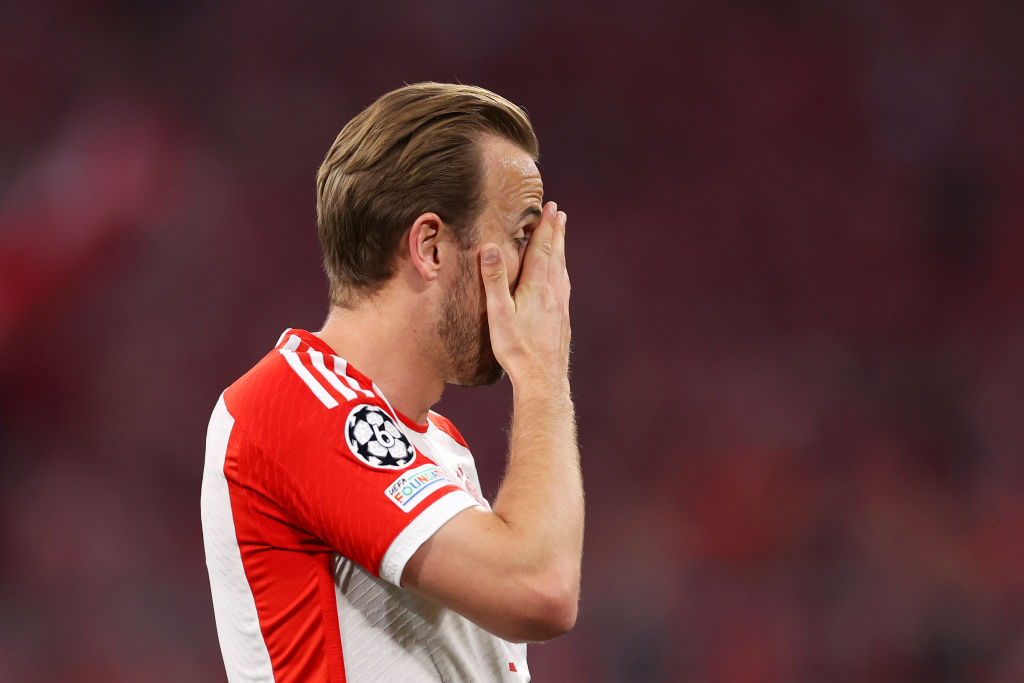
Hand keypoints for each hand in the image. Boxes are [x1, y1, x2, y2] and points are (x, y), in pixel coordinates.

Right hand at [480, 201, 570, 387]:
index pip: (542, 249)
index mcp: (537, 288)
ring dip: (560, 250)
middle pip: (556, 255)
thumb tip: (490, 248)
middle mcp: (552, 293)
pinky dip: (561, 270)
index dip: (545, 227)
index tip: (549, 208)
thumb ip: (495, 279)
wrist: (542, 378)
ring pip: (561, 269)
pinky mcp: (561, 319)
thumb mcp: (499, 313)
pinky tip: (560, 276)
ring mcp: (560, 306)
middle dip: (556, 232)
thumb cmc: (516, 348)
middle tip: (559, 213)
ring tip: (561, 236)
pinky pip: (563, 285)